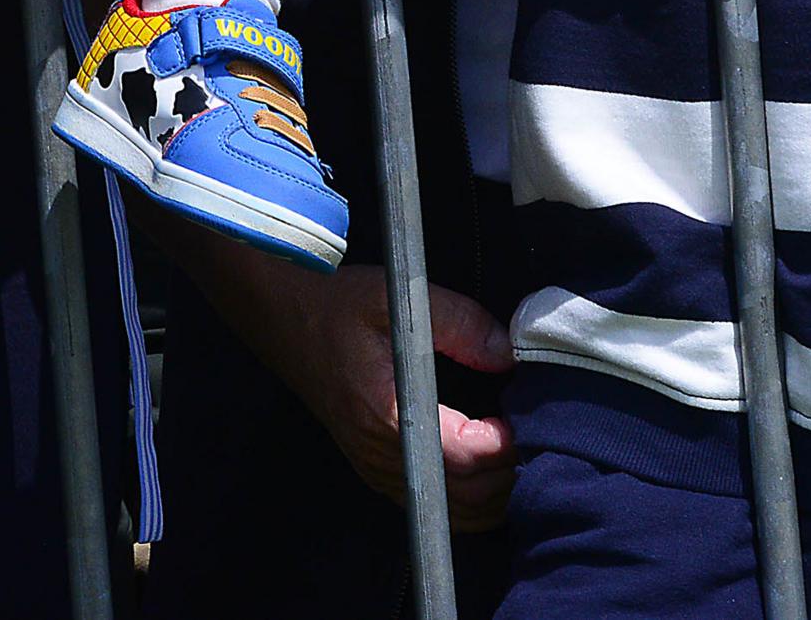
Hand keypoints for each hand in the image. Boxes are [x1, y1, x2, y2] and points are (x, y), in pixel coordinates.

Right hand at [206, 254, 516, 527]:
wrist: (275, 311)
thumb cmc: (332, 303)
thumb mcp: (396, 297)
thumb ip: (459, 323)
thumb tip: (510, 353)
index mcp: (385, 416)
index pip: (466, 457)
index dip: (507, 444)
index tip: (529, 412)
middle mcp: (379, 455)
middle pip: (468, 497)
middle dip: (511, 472)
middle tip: (535, 430)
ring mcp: (375, 468)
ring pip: (456, 512)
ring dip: (495, 490)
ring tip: (518, 448)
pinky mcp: (375, 467)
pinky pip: (437, 504)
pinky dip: (472, 497)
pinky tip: (489, 463)